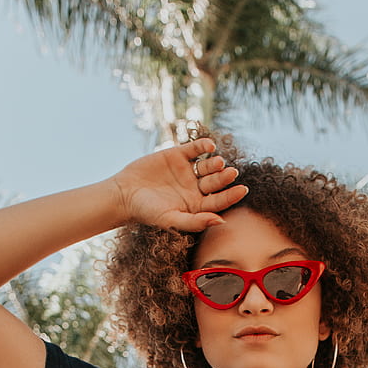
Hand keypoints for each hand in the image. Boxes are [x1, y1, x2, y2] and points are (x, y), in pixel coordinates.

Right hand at [110, 138, 247, 231]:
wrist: (125, 193)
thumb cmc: (147, 212)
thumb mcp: (171, 219)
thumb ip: (195, 221)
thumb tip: (221, 221)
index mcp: (197, 205)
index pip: (219, 200)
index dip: (231, 195)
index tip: (242, 189)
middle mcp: (195, 188)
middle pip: (215, 182)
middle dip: (224, 178)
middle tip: (232, 173)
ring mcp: (187, 171)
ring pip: (207, 166)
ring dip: (215, 163)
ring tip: (219, 162)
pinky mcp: (177, 155)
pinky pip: (194, 148)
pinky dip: (202, 146)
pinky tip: (209, 146)